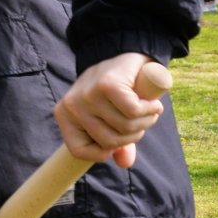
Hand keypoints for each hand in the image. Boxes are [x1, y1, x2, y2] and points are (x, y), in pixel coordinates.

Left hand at [53, 53, 166, 168]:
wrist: (124, 53)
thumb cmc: (116, 92)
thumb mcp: (112, 118)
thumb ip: (118, 143)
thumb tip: (125, 164)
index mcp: (64, 116)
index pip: (79, 151)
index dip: (103, 153)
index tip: (119, 142)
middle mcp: (71, 106)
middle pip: (108, 140)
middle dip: (133, 135)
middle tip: (143, 121)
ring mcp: (87, 95)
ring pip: (124, 126)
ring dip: (146, 122)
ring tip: (150, 111)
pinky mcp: (107, 85)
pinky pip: (134, 111)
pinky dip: (150, 110)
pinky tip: (153, 104)